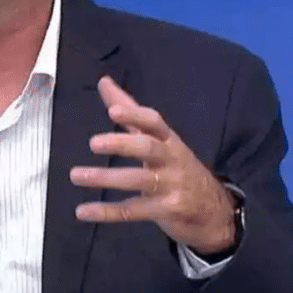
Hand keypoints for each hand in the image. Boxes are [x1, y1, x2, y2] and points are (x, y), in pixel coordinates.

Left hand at [69, 76, 235, 254]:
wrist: (215, 210)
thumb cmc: (178, 168)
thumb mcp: (159, 138)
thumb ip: (130, 111)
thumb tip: (103, 81)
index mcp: (168, 139)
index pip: (154, 122)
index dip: (134, 116)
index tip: (114, 111)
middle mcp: (171, 160)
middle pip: (148, 148)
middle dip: (122, 144)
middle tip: (93, 143)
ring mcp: (171, 186)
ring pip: (138, 180)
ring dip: (106, 177)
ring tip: (77, 175)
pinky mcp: (167, 210)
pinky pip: (134, 211)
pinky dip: (107, 211)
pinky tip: (83, 211)